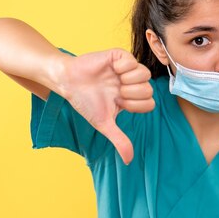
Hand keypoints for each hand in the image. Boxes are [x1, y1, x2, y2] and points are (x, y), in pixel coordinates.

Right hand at [58, 48, 154, 164]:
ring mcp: (126, 69)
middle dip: (131, 95)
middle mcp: (132, 82)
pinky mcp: (118, 56)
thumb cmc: (85, 102)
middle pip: (149, 90)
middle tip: (116, 93)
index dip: (135, 106)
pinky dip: (122, 67)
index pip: (150, 103)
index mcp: (132, 97)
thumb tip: (128, 161)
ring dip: (129, 81)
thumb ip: (119, 140)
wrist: (68, 83)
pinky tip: (112, 69)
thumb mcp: (104, 124)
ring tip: (115, 82)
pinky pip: (131, 60)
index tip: (119, 104)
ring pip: (145, 74)